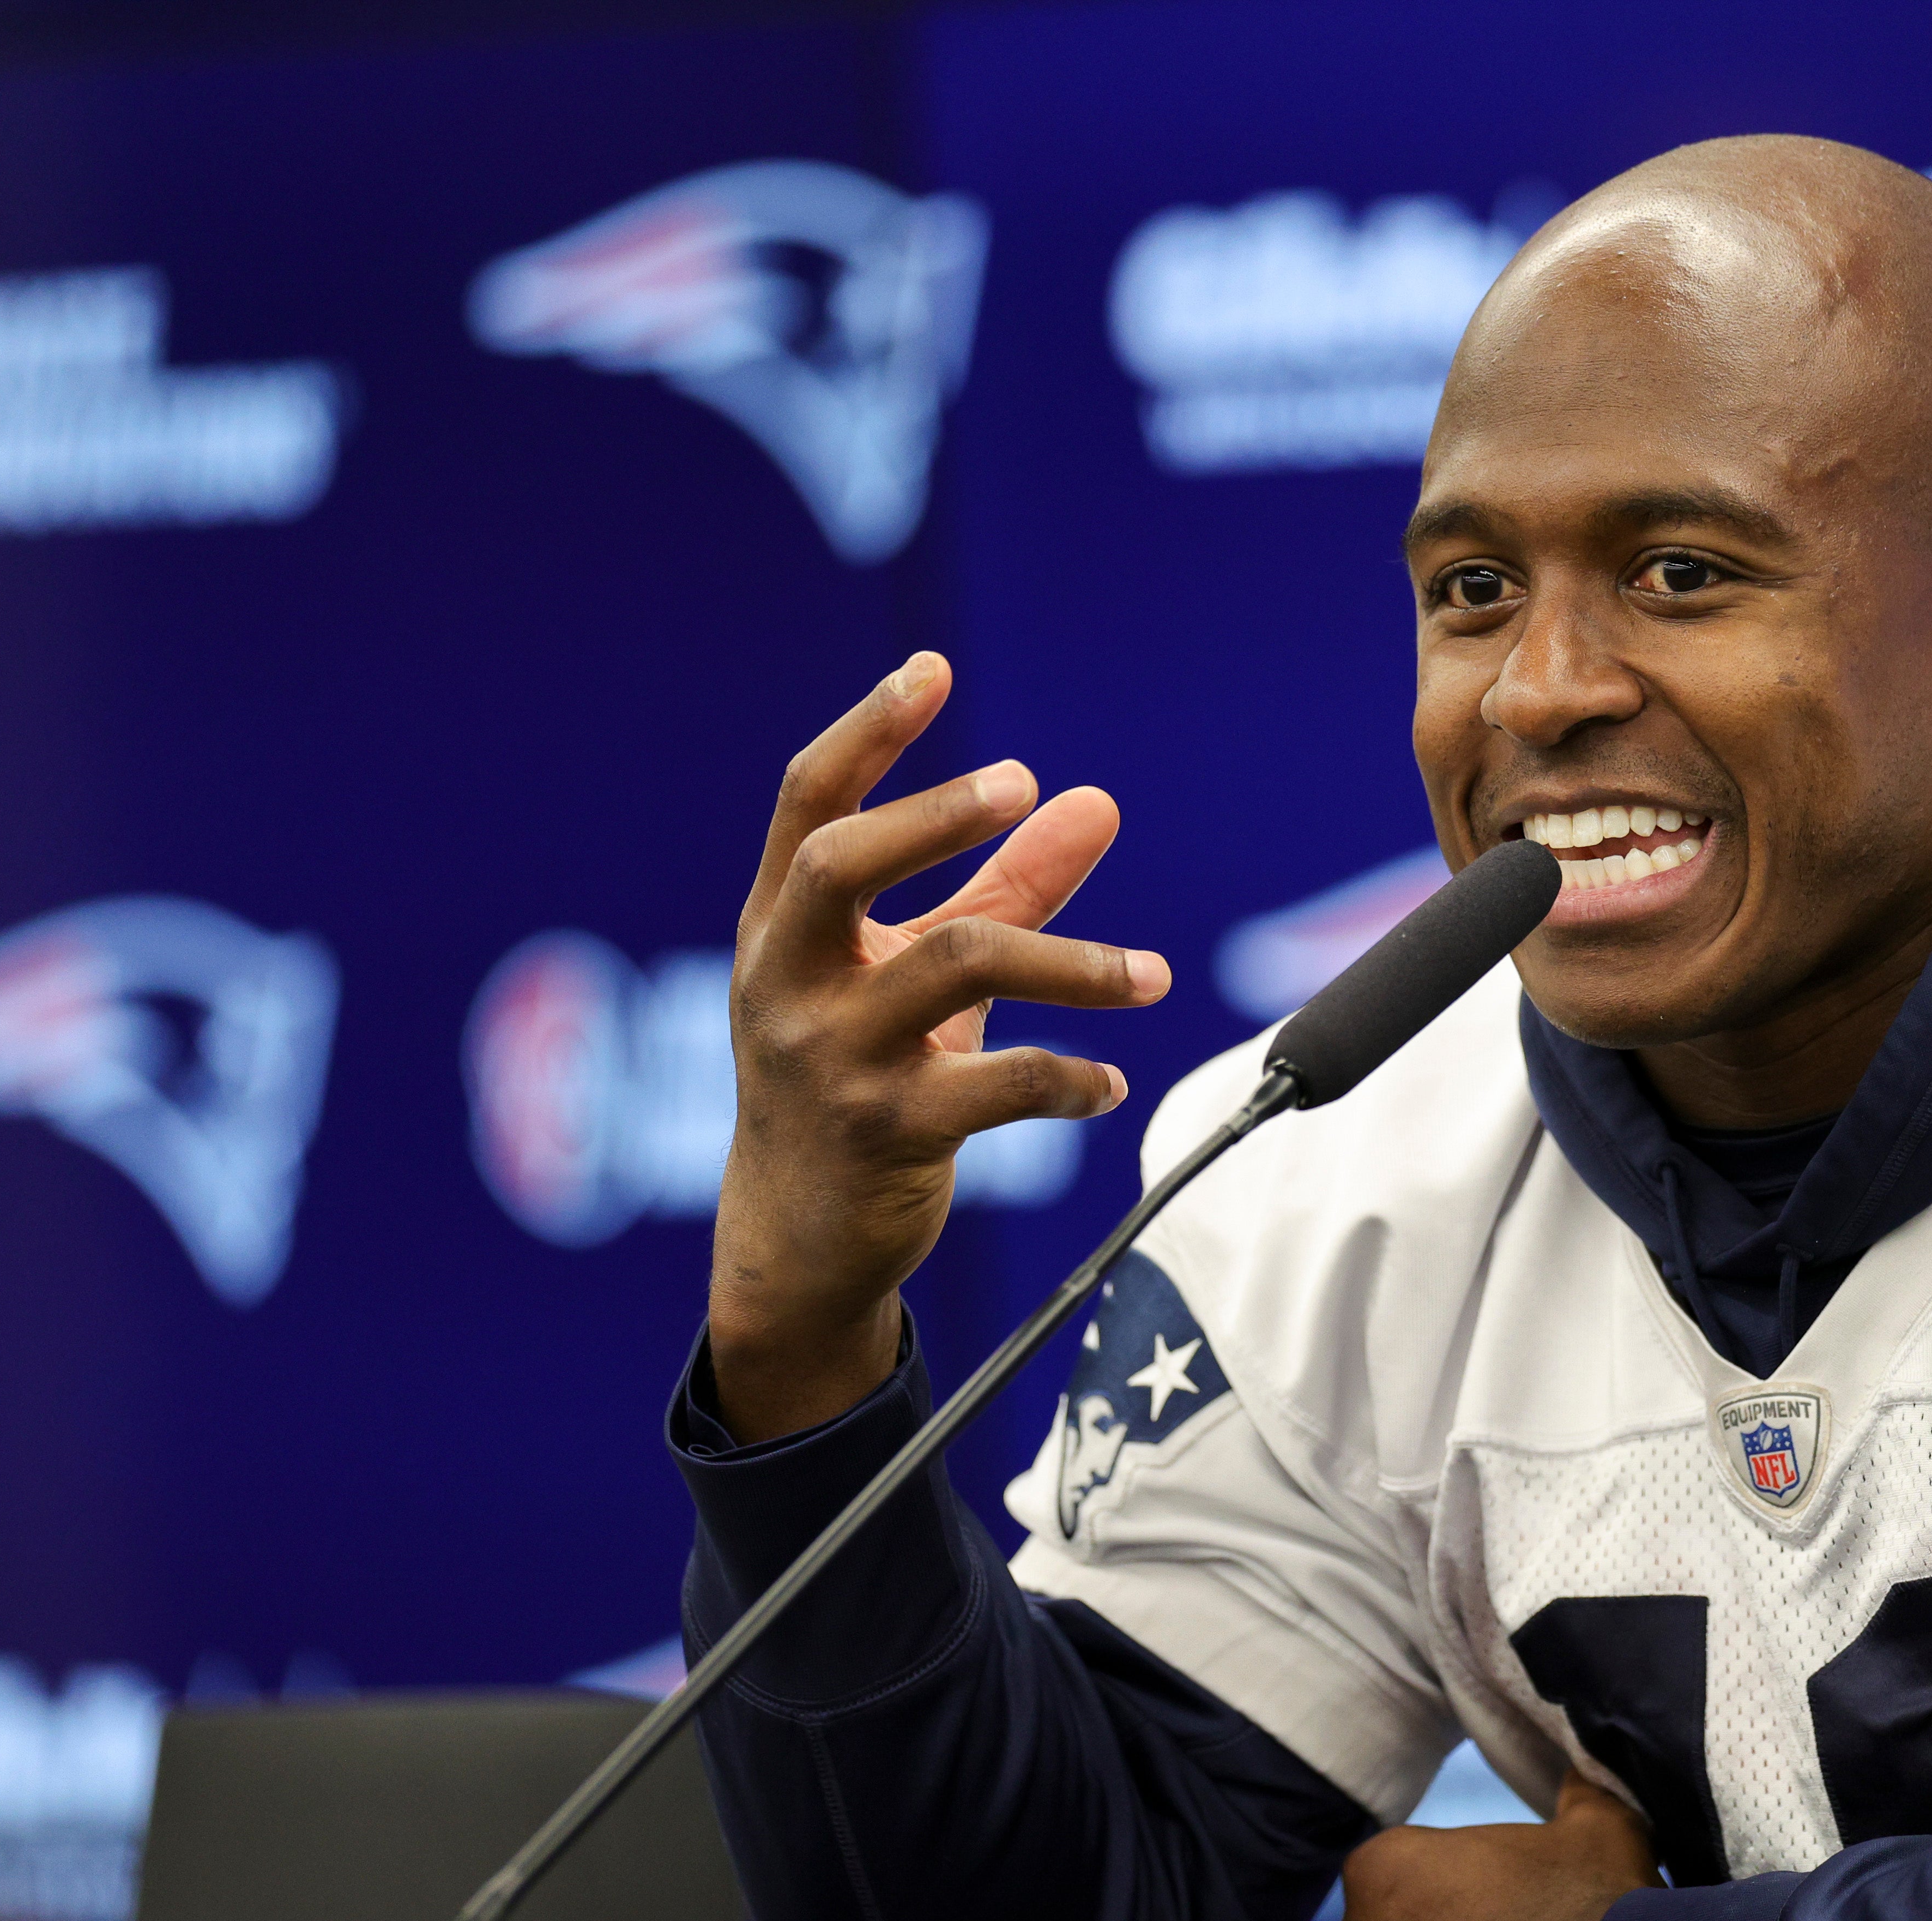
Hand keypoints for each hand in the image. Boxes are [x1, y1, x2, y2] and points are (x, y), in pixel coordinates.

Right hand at [707, 652, 1167, 1439]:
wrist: (799, 1239)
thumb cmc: (859, 1078)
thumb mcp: (913, 974)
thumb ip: (1002, 887)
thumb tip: (1091, 800)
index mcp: (781, 928)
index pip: (807, 803)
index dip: (866, 732)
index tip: (932, 669)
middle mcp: (789, 980)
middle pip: (843, 863)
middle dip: (933, 815)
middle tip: (1021, 784)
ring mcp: (831, 1058)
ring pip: (954, 967)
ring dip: (1072, 961)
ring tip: (1149, 974)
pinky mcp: (886, 1133)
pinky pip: (998, 1088)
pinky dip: (1069, 1079)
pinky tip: (1111, 1087)